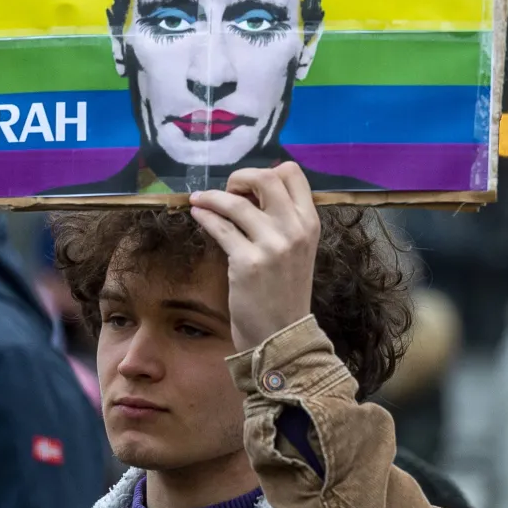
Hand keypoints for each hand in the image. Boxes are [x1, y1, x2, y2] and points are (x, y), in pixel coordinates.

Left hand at [189, 163, 319, 352]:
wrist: (281, 334)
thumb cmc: (284, 292)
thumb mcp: (296, 251)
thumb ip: (282, 221)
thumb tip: (249, 193)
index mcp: (310, 222)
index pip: (291, 173)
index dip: (266, 172)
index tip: (250, 189)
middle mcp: (295, 229)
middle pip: (266, 177)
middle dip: (240, 178)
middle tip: (228, 193)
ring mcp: (272, 245)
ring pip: (236, 202)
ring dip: (212, 197)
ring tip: (200, 200)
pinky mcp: (248, 262)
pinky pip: (220, 227)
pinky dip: (205, 216)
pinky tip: (197, 213)